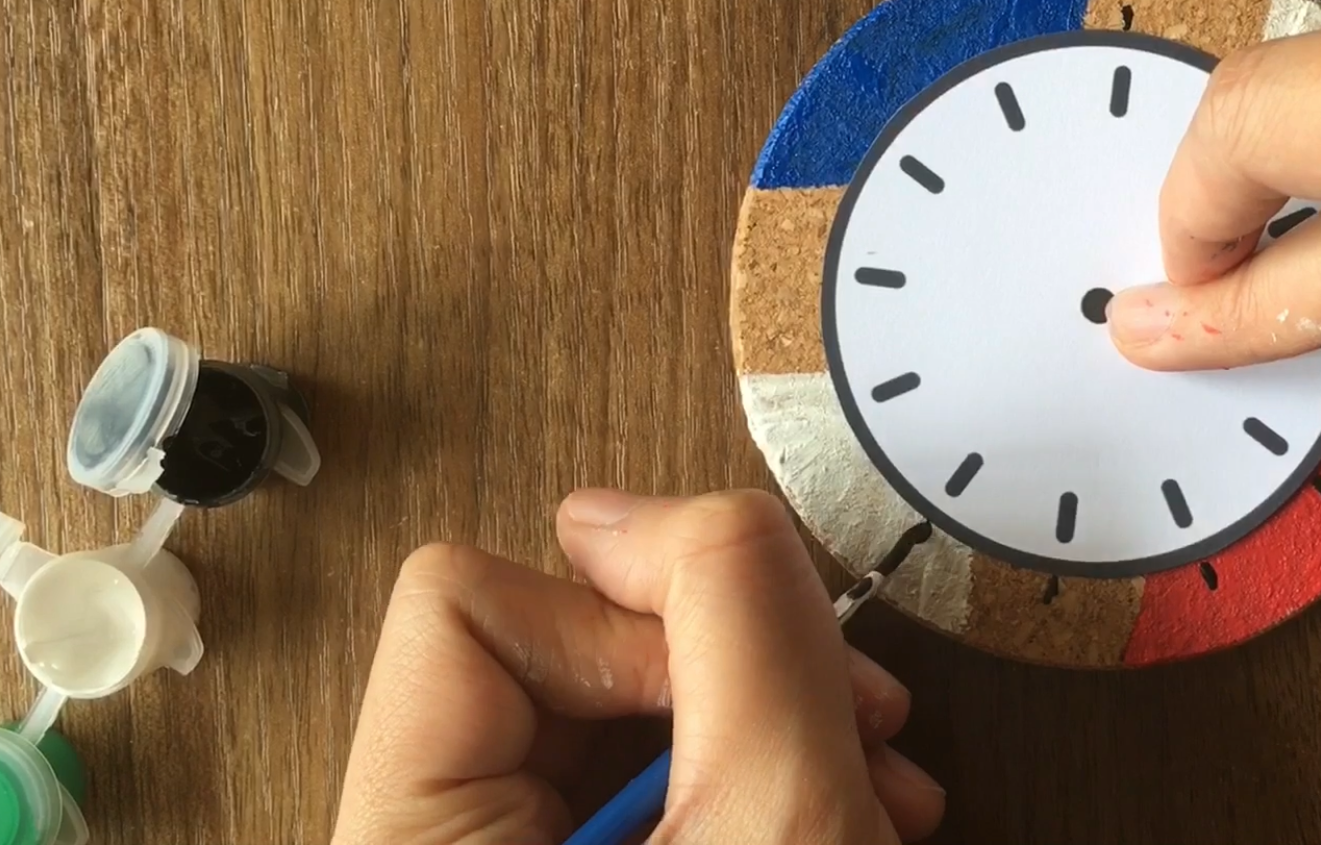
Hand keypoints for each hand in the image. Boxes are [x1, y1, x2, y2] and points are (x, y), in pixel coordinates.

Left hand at [332, 489, 945, 844]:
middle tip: (832, 728)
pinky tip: (839, 820)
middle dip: (727, 674)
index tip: (726, 685)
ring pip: (627, 713)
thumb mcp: (776, 816)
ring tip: (858, 789)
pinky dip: (763, 784)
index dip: (626, 617)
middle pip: (554, 649)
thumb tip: (660, 507)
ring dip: (769, 729)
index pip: (462, 604)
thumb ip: (732, 620)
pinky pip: (660, 781)